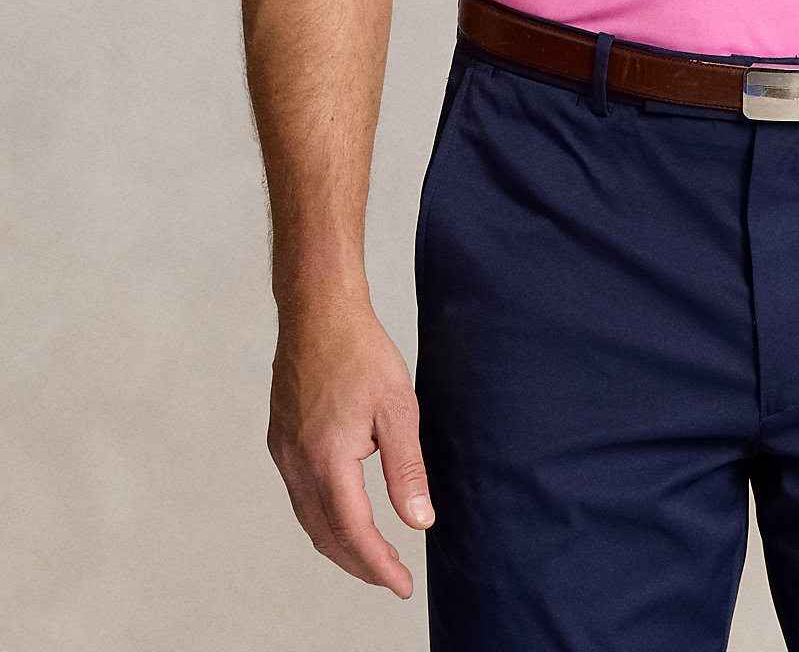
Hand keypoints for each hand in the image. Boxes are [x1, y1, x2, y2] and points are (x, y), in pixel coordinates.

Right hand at [267, 296, 433, 597]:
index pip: (353, 532)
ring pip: (309, 519)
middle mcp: (296, 463)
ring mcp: (283, 452)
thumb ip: (407, 470)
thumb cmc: (360, 351)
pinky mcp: (280, 439)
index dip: (379, 566)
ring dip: (340, 544)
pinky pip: (300, 496)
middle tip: (392, 577)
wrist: (317, 310)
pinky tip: (345, 513)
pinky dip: (324, 517)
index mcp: (326, 458)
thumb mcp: (398, 408)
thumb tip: (420, 522)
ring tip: (374, 554)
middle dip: (360, 564)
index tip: (403, 586)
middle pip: (326, 536)